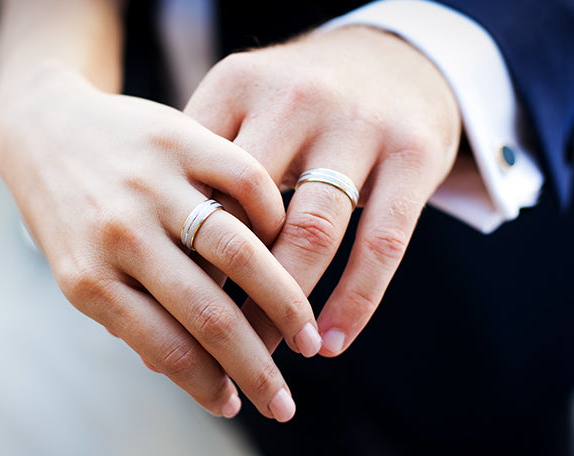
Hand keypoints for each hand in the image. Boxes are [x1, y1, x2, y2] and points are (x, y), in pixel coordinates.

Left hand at [0, 63, 321, 421]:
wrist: (46, 126)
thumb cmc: (67, 210)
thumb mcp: (78, 268)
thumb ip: (129, 314)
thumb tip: (191, 370)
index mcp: (89, 276)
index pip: (165, 349)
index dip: (207, 386)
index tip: (237, 404)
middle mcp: (122, 232)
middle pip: (209, 313)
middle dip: (256, 367)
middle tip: (286, 402)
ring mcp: (153, 183)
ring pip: (240, 253)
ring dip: (285, 305)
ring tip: (309, 336)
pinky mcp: (180, 138)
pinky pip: (247, 183)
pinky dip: (276, 219)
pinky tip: (285, 246)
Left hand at [186, 26, 461, 355]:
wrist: (391, 55)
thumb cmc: (299, 101)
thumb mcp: (244, 108)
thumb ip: (204, 170)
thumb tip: (158, 269)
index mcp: (237, 86)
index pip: (197, 187)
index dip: (179, 257)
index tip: (165, 311)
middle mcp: (295, 99)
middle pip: (247, 214)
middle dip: (225, 293)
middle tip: (208, 351)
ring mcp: (359, 124)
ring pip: (313, 232)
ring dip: (285, 309)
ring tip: (266, 358)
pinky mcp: (414, 153)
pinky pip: (382, 242)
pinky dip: (356, 301)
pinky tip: (332, 341)